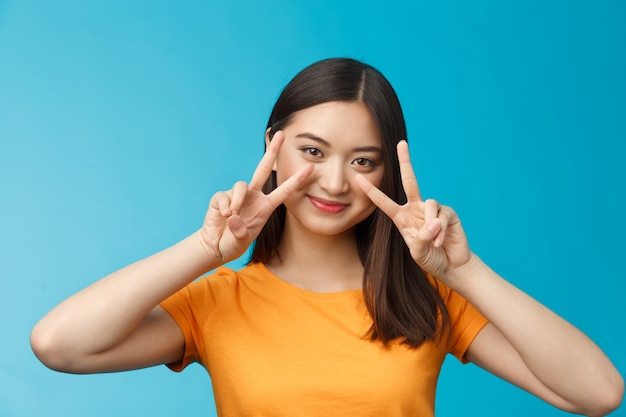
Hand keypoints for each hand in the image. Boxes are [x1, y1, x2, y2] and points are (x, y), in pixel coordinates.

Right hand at [199, 132, 312, 263]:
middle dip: (272, 151)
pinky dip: (225, 207)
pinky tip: (224, 217)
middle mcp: (253, 197)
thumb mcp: (242, 241)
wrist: (215, 247)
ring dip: (238, 200)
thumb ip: (240, 232)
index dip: (297, 180)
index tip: (310, 168)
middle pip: (263, 169)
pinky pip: (225, 196)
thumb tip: (233, 216)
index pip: (284, 191)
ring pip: (241, 185)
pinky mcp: (221, 197)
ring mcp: (237, 196)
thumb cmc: (233, 243)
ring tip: (233, 217)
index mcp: (265, 206)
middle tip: (281, 134)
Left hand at [355, 141, 471, 283]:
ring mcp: (432, 209)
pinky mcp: (448, 213)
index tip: (358, 178)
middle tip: (401, 143)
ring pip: (429, 204)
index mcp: (402, 217)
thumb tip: (432, 224)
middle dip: (405, 161)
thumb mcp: (417, 253)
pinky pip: (441, 215)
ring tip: (432, 242)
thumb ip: (420, 240)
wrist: (451, 266)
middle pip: (410, 181)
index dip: (371, 191)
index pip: (384, 202)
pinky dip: (439, 230)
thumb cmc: (430, 259)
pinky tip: (440, 241)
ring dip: (430, 226)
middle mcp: (415, 208)